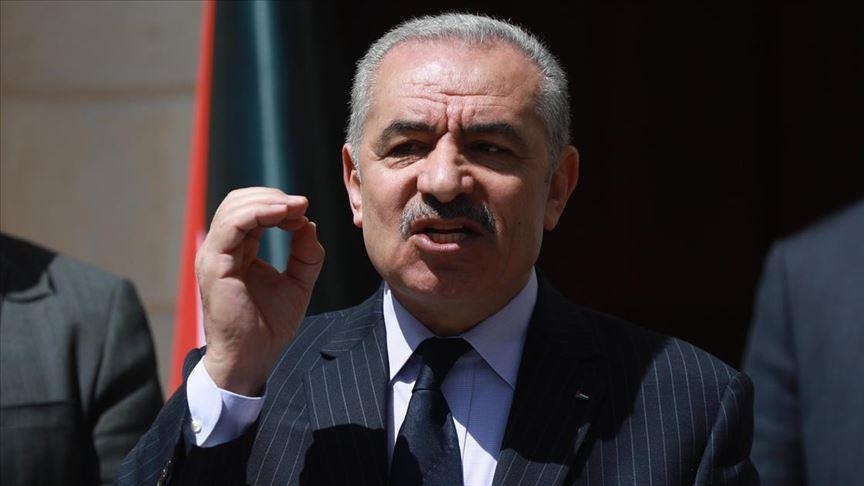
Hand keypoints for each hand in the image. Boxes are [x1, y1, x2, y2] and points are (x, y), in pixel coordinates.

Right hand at [195, 187, 324, 394]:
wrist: (252, 358)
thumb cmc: (269, 327)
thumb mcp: (298, 283)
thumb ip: (306, 254)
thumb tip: (309, 224)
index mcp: (237, 252)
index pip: (250, 211)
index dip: (277, 204)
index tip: (305, 209)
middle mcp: (222, 250)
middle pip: (238, 202)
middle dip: (272, 196)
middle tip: (301, 204)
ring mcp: (214, 256)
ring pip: (233, 207)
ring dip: (268, 201)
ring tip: (296, 207)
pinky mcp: (214, 265)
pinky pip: (232, 225)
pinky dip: (259, 213)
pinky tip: (284, 215)